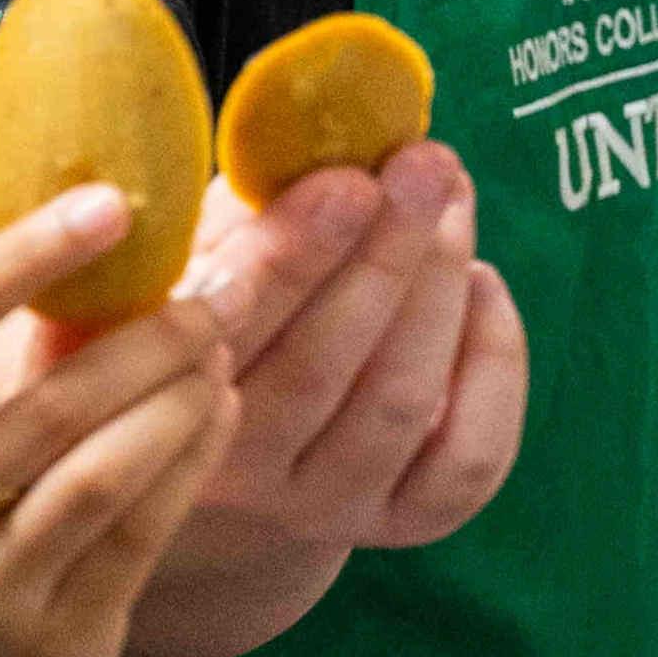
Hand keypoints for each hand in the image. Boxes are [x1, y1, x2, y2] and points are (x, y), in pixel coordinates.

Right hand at [0, 199, 244, 656]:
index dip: (21, 260)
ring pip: (94, 474)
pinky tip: (222, 412)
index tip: (109, 205)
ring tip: (224, 344)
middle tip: (215, 284)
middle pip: (41, 406)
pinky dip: (186, 464)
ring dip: (174, 400)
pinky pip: (134, 537)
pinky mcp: (52, 639)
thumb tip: (81, 238)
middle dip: (143, 337)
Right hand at [194, 147, 526, 550]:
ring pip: (400, 404)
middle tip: (424, 165)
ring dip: (438, 289)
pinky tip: (483, 287)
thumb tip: (313, 132)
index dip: (293, 254)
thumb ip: (227, 217)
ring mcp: (324, 505)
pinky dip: (492, 366)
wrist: (228, 461)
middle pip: (324, 366)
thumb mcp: (185, 266)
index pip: (231, 328)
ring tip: (452, 202)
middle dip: (387, 254)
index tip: (348, 179)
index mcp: (165, 399)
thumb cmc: (206, 323)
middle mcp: (240, 473)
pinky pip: (468, 459)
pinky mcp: (399, 524)